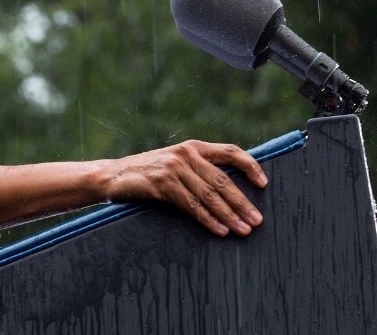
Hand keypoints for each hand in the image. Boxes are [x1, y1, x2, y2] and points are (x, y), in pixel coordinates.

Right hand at [101, 140, 267, 236]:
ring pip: (209, 195)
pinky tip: (220, 230)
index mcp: (193, 147)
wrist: (112, 176)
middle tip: (257, 220)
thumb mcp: (175, 164)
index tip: (264, 184)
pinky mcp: (162, 184)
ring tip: (243, 229)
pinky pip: (192, 205)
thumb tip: (230, 190)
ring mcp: (174, 168)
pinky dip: (208, 220)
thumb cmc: (147, 173)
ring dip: (229, 215)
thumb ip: (198, 170)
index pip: (230, 151)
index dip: (250, 166)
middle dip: (242, 202)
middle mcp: (186, 154)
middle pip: (223, 180)